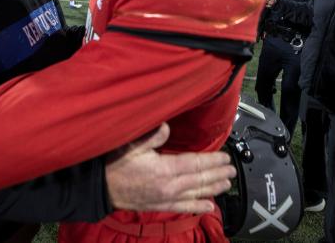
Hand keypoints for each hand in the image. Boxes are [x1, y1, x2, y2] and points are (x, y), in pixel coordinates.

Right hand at [105, 123, 235, 213]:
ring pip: (196, 193)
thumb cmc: (115, 165)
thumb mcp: (132, 145)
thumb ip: (152, 136)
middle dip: (218, 174)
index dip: (212, 160)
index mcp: (165, 170)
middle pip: (200, 179)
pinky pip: (185, 207)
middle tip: (232, 169)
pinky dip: (199, 206)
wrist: (101, 189)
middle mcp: (170, 186)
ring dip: (213, 188)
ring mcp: (166, 198)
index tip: (225, 157)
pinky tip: (210, 206)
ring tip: (227, 184)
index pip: (195, 163)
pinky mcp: (161, 206)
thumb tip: (167, 127)